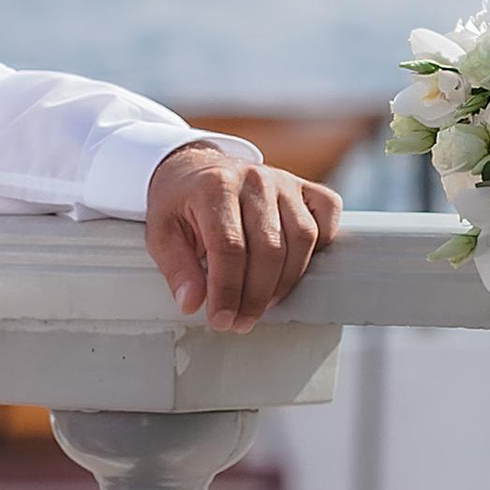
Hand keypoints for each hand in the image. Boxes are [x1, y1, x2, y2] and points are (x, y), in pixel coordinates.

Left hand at [145, 141, 342, 333]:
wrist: (196, 169)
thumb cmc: (180, 203)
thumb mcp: (162, 233)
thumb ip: (177, 268)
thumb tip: (192, 302)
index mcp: (215, 187)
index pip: (229, 247)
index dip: (227, 290)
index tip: (222, 319)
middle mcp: (254, 180)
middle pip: (269, 248)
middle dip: (256, 295)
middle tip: (241, 321)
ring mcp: (283, 181)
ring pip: (303, 238)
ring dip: (285, 281)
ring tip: (262, 303)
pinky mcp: (304, 186)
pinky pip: (327, 216)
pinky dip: (320, 246)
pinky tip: (293, 268)